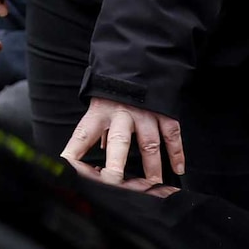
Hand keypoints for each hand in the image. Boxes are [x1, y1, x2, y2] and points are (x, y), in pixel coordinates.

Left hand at [63, 98, 185, 185]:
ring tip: (152, 184)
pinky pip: (172, 134)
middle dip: (116, 161)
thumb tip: (89, 156)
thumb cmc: (113, 93)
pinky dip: (176, 152)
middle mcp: (121, 113)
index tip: (71, 167)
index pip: (84, 134)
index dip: (75, 151)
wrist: (136, 63)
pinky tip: (177, 168)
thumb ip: (96, 132)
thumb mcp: (98, 107)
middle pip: (119, 140)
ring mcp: (144, 113)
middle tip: (115, 179)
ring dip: (152, 166)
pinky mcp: (163, 112)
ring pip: (149, 142)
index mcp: (99, 112)